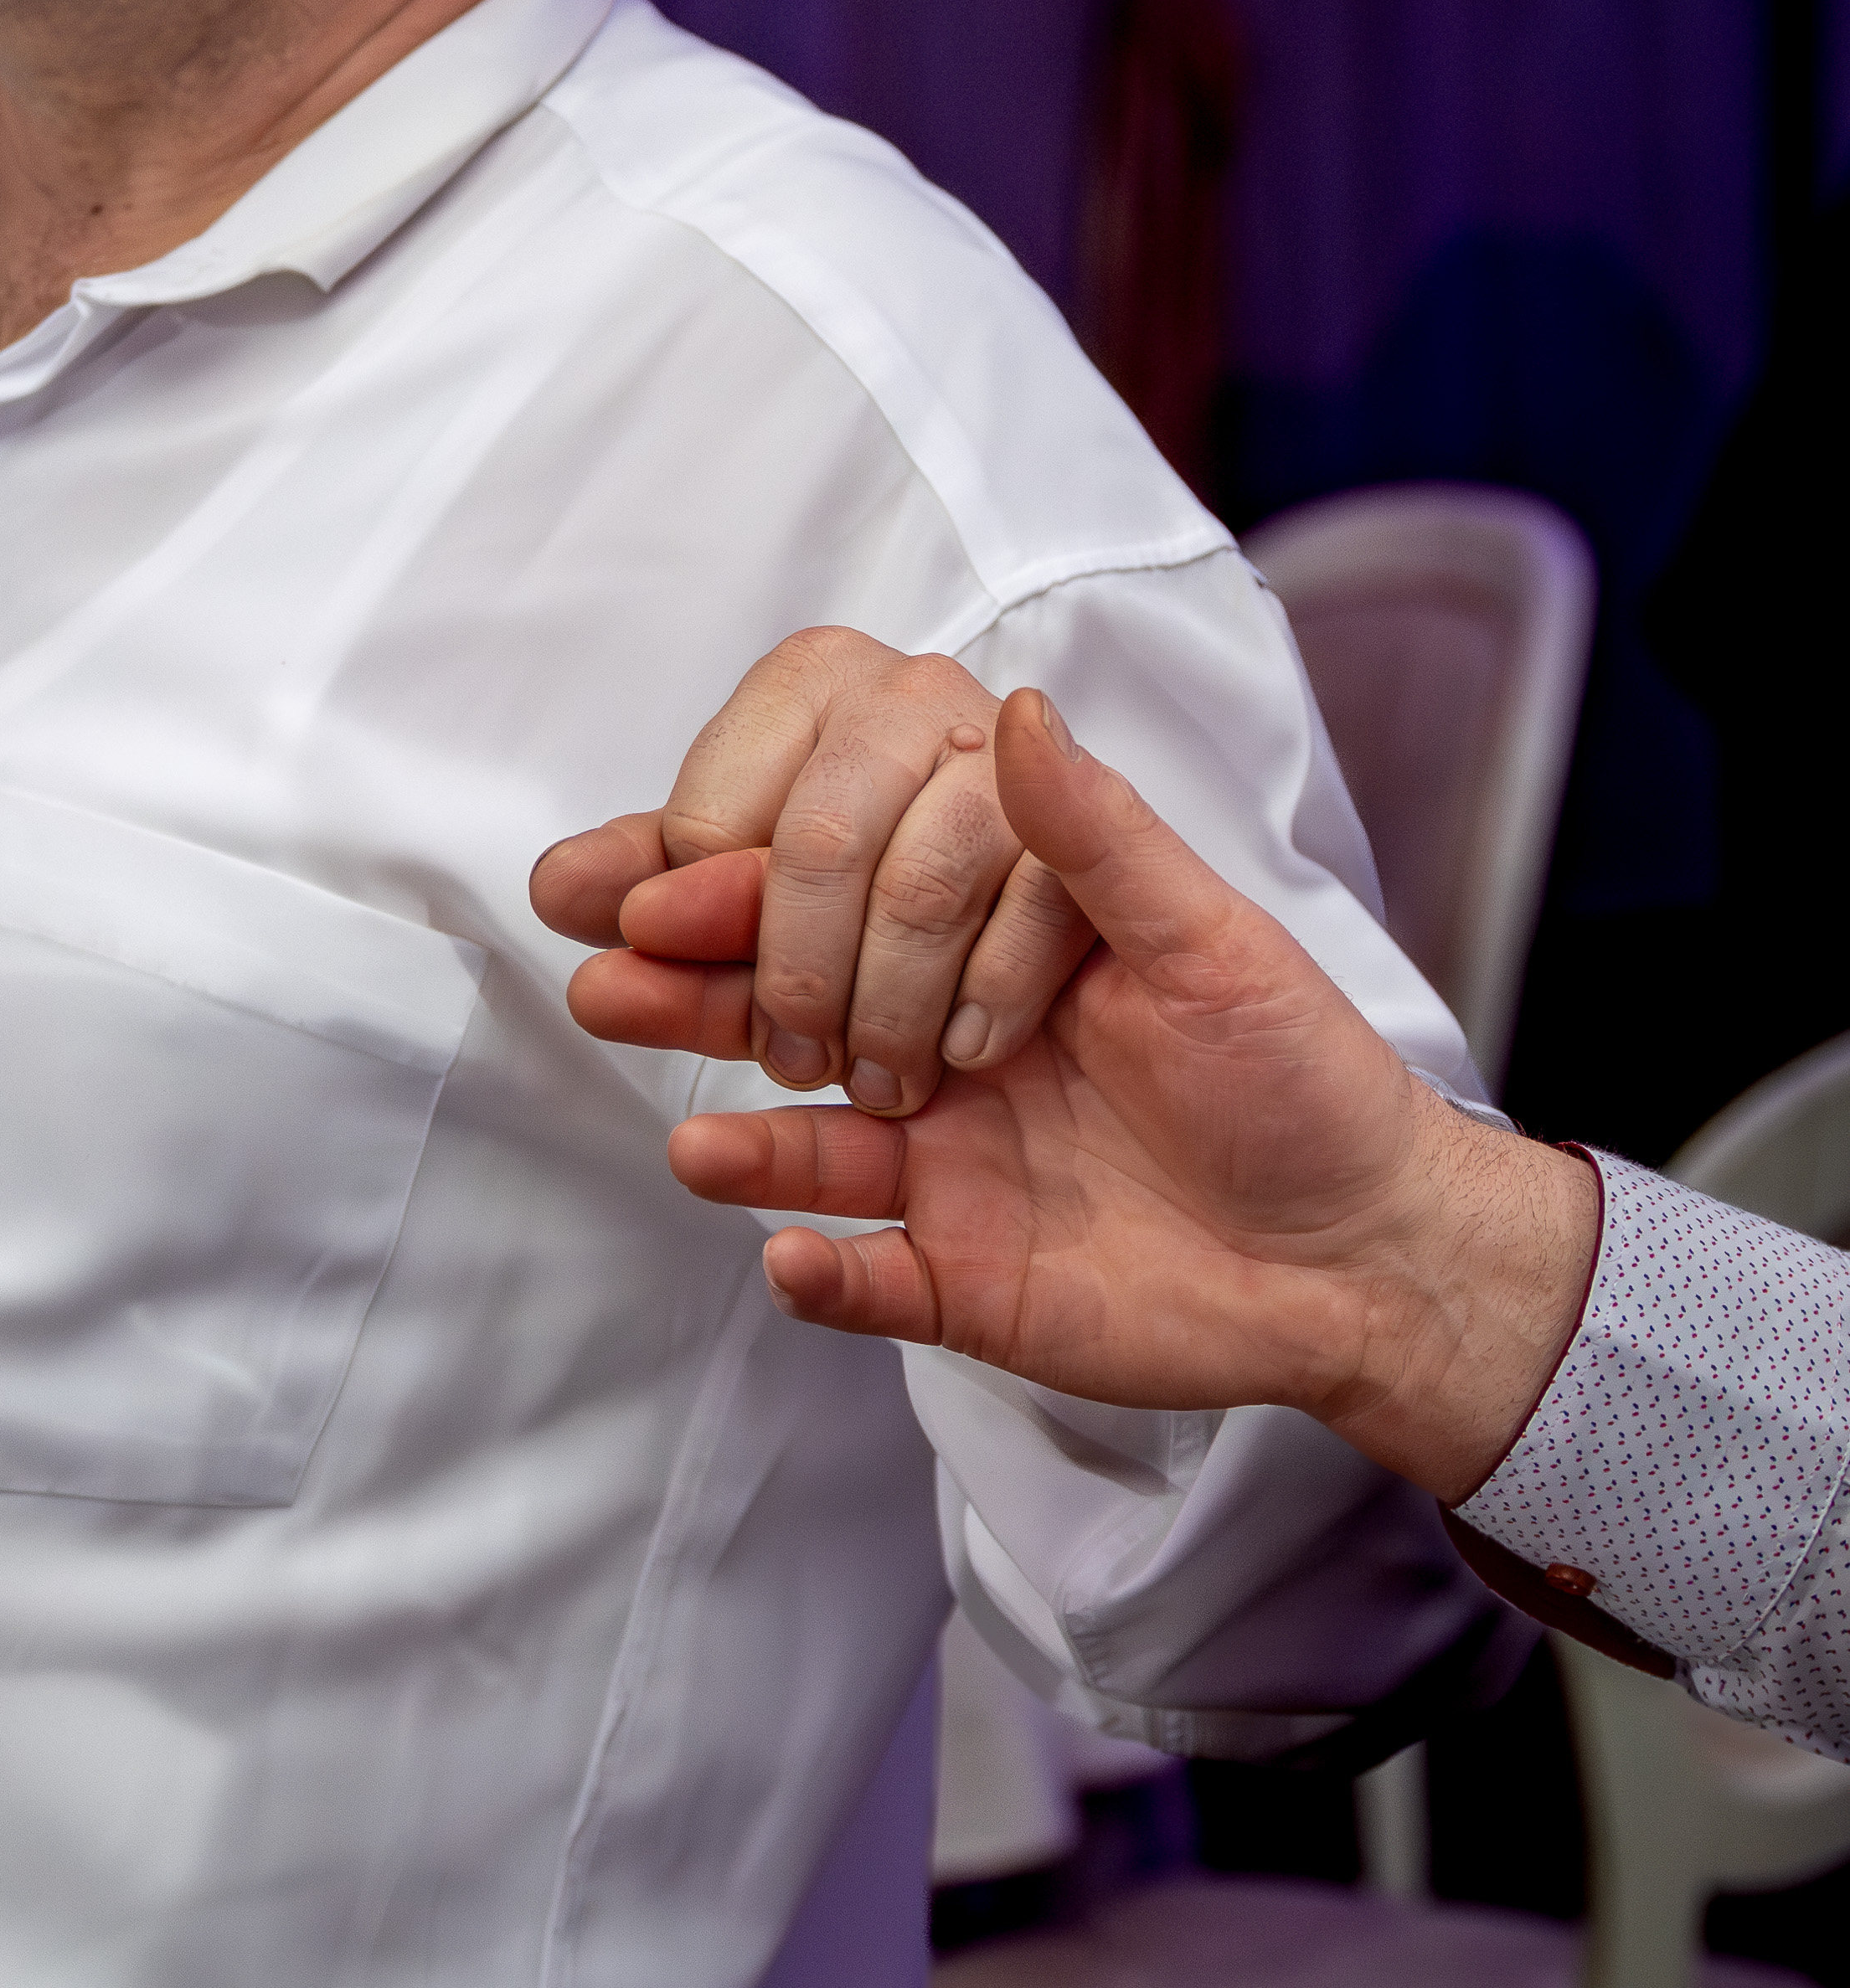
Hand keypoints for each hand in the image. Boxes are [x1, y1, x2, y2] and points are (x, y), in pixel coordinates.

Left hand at [530, 626, 1096, 1113]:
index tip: (684, 979)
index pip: (708, 819)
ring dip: (884, 1009)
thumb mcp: (752, 889)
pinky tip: (961, 1050)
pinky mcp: (1098, 828)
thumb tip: (559, 889)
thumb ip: (655, 885)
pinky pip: (1029, 921)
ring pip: (920, 894)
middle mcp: (912, 691)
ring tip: (872, 1079)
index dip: (689, 921)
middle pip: (818, 849)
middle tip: (787, 1061)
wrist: (1048, 916)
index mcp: (813, 681)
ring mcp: (1014, 752)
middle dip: (791, 980)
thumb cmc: (872, 887)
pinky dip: (984, 1003)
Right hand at [637, 690, 1597, 1500]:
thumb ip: (1094, 835)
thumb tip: (1014, 705)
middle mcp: (934, 1044)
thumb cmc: (1300, 1079)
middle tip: (613, 978)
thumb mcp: (1209, 938)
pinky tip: (790, 1257)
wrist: (1374, 1255)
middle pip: (783, 1009)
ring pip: (800, 1146)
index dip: (745, 887)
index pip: (833, 897)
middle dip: (693, 994)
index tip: (671, 879)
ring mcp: (938, 1166)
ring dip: (739, 1140)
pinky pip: (864, 1282)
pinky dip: (824, 1276)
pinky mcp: (956, 1280)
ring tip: (686, 1139)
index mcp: (981, 945)